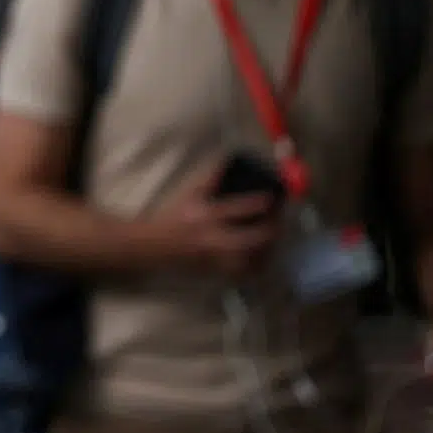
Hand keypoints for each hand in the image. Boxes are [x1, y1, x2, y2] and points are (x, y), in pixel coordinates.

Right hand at [148, 161, 283, 277]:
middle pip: (252, 238)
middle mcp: (213, 237)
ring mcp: (216, 256)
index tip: (273, 197)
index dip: (260, 202)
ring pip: (251, 258)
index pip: (238, 208)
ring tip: (273, 237)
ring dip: (267, 248)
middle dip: (271, 229)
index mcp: (206, 214)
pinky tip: (261, 256)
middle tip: (279, 220)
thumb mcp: (190, 192)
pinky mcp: (216, 269)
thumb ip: (211, 177)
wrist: (154, 244)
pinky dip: (256, 266)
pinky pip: (243, 272)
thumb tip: (230, 159)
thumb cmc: (174, 215)